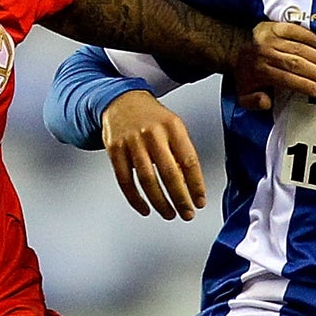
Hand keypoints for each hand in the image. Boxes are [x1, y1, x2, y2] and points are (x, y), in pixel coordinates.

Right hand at [102, 91, 205, 218]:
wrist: (121, 102)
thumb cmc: (151, 118)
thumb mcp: (172, 127)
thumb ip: (180, 153)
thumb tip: (188, 186)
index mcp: (172, 127)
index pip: (189, 161)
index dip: (196, 185)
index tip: (200, 201)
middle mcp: (152, 133)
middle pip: (169, 173)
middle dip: (180, 199)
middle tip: (187, 214)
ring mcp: (132, 142)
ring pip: (147, 180)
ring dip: (160, 202)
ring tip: (169, 214)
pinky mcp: (115, 150)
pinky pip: (126, 181)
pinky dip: (136, 199)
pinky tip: (145, 209)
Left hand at [232, 20, 315, 111]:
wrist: (231, 47)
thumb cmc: (243, 74)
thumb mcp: (242, 95)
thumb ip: (253, 102)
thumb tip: (267, 102)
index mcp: (260, 70)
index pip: (287, 79)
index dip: (306, 85)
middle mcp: (267, 53)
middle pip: (297, 64)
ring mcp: (272, 38)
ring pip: (300, 48)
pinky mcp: (275, 26)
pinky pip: (294, 30)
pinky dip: (308, 35)